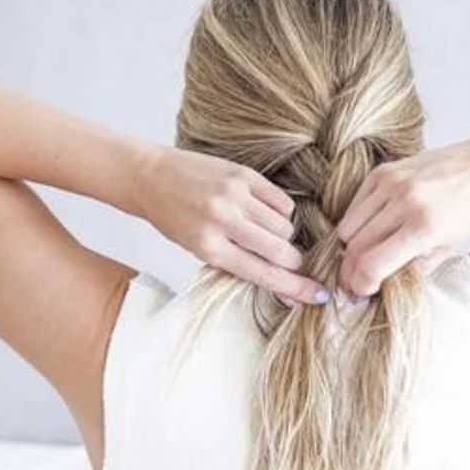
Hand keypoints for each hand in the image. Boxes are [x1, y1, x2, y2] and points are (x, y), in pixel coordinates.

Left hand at [134, 145, 326, 305]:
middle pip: (281, 249)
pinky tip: (264, 213)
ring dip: (283, 235)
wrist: (150, 178)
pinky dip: (281, 212)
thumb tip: (277, 280)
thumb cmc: (174, 219)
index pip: (262, 274)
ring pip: (285, 225)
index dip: (294, 287)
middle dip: (294, 261)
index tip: (318, 294)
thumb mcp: (197, 249)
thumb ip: (235, 261)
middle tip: (294, 262)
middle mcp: (223, 221)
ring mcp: (235, 195)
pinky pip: (282, 201)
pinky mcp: (244, 174)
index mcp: (209, 248)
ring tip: (262, 232)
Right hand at [334, 143, 469, 298]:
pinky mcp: (382, 171)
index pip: (373, 265)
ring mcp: (391, 184)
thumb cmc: (468, 211)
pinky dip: (356, 223)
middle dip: (351, 270)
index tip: (362, 291)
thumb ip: (411, 270)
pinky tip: (371, 229)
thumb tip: (378, 285)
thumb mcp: (447, 249)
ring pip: (347, 229)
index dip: (361, 284)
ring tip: (364, 253)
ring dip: (351, 247)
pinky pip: (352, 207)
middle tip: (355, 280)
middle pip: (355, 249)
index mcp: (425, 227)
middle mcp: (405, 202)